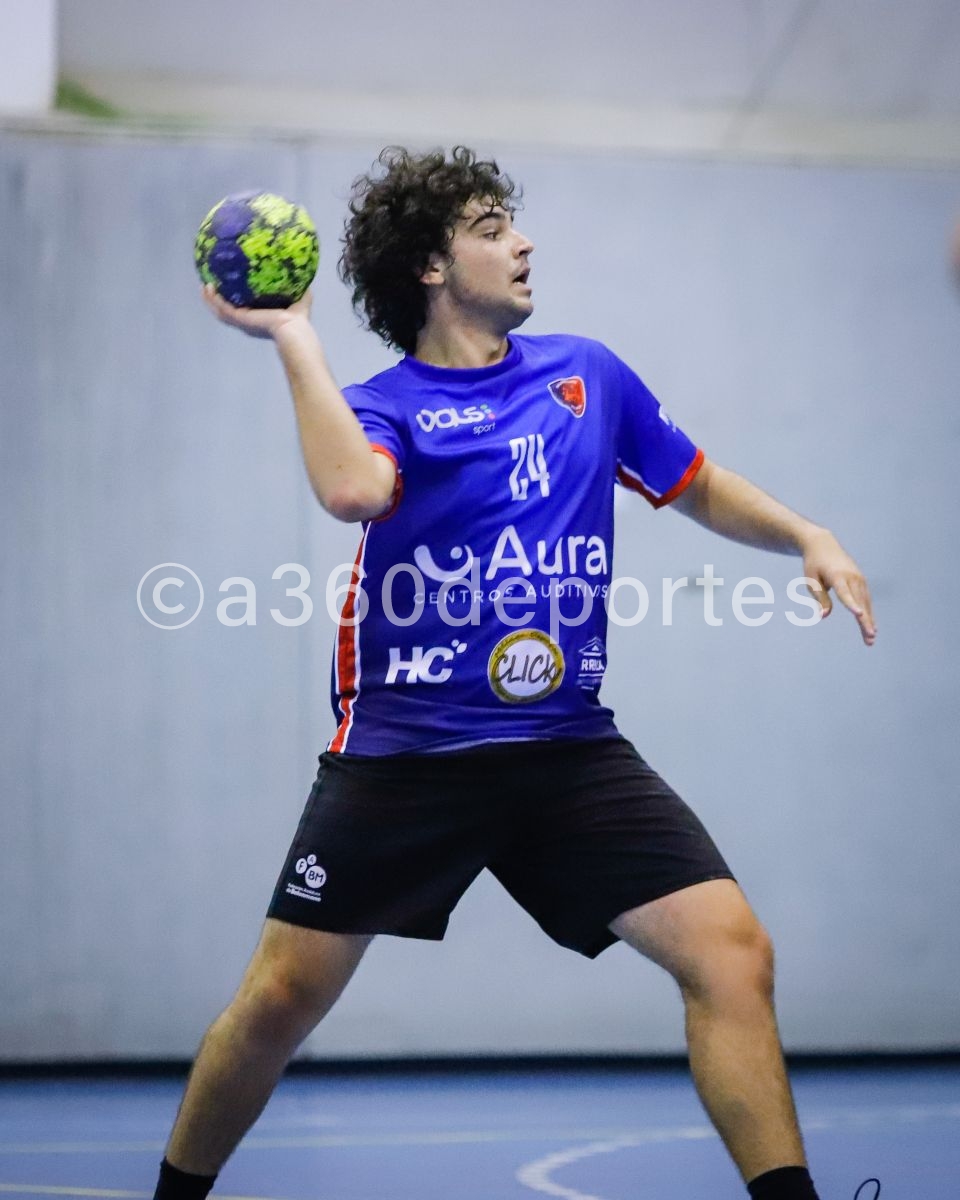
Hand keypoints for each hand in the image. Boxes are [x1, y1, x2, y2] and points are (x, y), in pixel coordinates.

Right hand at [201, 283, 311, 338]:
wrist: (293, 328)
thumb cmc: (298, 317)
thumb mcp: (299, 296)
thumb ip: (299, 284)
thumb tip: (302, 269)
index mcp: (260, 317)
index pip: (243, 308)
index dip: (234, 299)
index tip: (229, 288)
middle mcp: (249, 320)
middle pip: (228, 310)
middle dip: (217, 300)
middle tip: (209, 286)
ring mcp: (243, 321)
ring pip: (221, 310)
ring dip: (210, 300)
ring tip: (203, 286)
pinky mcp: (240, 319)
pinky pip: (222, 308)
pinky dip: (214, 300)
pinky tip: (207, 289)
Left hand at [801, 528, 876, 645]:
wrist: (823, 545)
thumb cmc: (814, 564)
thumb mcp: (811, 580)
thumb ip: (820, 598)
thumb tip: (824, 616)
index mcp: (837, 576)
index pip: (845, 593)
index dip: (851, 604)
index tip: (859, 615)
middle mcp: (852, 577)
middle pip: (859, 602)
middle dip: (865, 621)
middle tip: (870, 638)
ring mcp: (859, 578)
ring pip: (866, 603)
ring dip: (869, 621)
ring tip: (870, 639)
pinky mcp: (861, 581)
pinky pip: (866, 599)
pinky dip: (869, 613)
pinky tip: (870, 627)